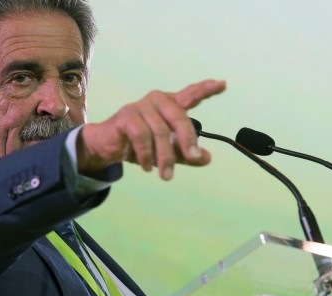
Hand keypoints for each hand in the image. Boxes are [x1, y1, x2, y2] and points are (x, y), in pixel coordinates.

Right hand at [77, 79, 225, 179]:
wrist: (108, 146)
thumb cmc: (139, 144)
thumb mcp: (166, 151)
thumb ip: (186, 154)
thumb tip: (207, 158)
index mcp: (170, 105)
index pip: (190, 94)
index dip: (206, 89)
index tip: (223, 84)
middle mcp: (157, 100)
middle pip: (179, 117)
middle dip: (188, 139)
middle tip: (194, 157)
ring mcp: (141, 106)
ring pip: (160, 132)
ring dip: (164, 156)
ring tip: (165, 175)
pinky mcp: (126, 115)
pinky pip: (141, 136)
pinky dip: (146, 154)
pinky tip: (147, 167)